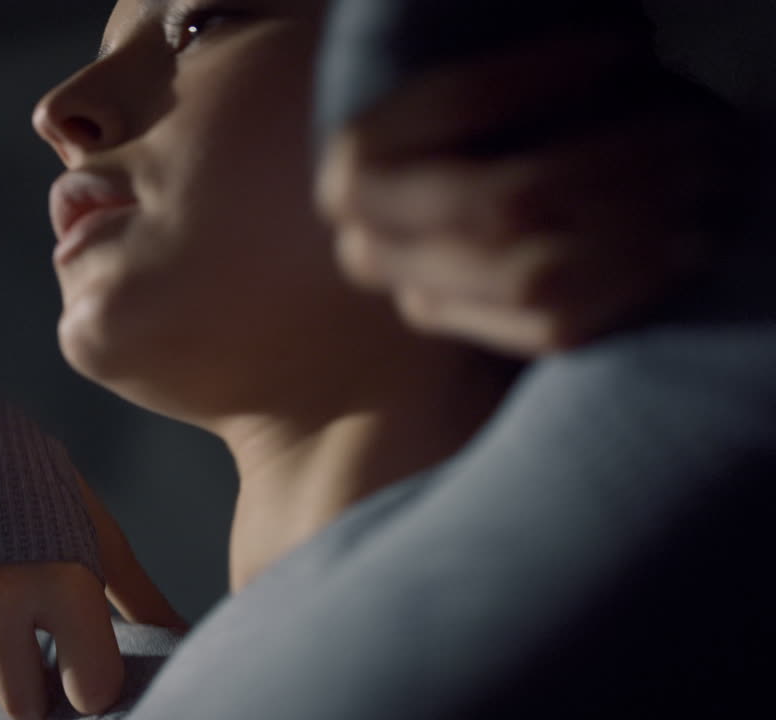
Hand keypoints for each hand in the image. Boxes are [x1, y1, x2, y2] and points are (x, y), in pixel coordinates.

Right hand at [0, 475, 184, 719]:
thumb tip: (186, 642)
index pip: (89, 689)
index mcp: (61, 580)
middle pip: (25, 707)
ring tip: (21, 616)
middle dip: (43, 690)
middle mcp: (1, 596)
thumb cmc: (44, 491)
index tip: (98, 664)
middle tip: (56, 655)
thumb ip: (139, 600)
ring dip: (6, 663)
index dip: (96, 682)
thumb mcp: (96, 537)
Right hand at [315, 28, 740, 355]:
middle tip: (695, 134)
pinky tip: (682, 250)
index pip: (456, 104)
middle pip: (501, 202)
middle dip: (616, 164)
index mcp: (361, 156)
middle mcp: (369, 237)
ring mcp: (413, 298)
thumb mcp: (474, 98)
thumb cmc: (470, 136)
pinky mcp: (471, 343)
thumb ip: (518, 85)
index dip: (545, 74)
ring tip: (700, 190)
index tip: (626, 46)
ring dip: (637, 232)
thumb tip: (618, 59)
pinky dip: (630, 287)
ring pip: (531, 277)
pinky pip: (553, 331)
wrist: (426, 221)